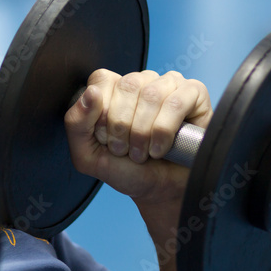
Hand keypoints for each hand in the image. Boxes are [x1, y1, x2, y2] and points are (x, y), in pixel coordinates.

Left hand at [64, 70, 211, 206]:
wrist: (159, 191)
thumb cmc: (126, 169)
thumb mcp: (87, 154)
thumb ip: (76, 123)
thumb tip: (91, 93)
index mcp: (113, 88)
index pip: (102, 80)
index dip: (102, 114)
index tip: (106, 138)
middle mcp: (141, 81)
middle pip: (127, 86)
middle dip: (122, 127)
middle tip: (125, 149)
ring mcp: (168, 84)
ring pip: (152, 95)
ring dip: (143, 132)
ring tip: (143, 152)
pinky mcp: (194, 93)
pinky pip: (177, 103)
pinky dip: (164, 131)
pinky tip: (161, 149)